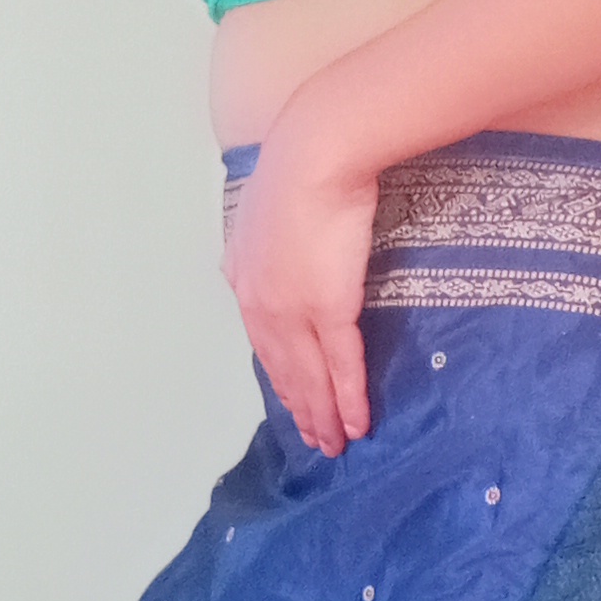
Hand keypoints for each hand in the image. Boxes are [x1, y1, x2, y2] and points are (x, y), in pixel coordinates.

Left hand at [223, 111, 377, 455]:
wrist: (315, 157)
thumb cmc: (299, 169)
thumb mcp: (265, 209)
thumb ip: (267, 239)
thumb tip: (274, 246)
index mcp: (245, 279)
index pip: (263, 342)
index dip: (281, 377)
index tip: (293, 402)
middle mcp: (262, 304)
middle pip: (283, 369)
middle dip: (300, 407)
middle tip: (317, 439)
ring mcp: (293, 311)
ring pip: (308, 377)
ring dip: (323, 415)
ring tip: (336, 443)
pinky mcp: (329, 309)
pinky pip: (341, 366)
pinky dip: (347, 399)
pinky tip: (356, 422)